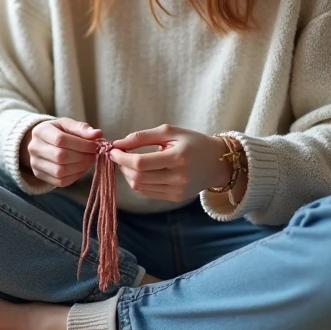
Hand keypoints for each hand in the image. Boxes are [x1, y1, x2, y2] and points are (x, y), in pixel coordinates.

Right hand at [22, 118, 102, 187]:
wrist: (43, 143)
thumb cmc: (58, 132)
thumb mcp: (67, 125)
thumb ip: (82, 128)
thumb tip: (97, 134)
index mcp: (40, 131)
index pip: (61, 139)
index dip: (81, 144)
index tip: (95, 145)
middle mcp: (34, 148)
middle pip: (60, 156)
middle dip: (82, 156)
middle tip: (94, 154)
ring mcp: (35, 164)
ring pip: (60, 171)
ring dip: (80, 167)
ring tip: (89, 160)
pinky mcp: (40, 175)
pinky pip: (60, 181)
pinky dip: (75, 176)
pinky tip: (81, 168)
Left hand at [108, 124, 232, 201]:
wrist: (217, 162)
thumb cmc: (193, 142)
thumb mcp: (170, 132)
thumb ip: (143, 136)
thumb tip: (119, 143)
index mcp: (178, 157)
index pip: (141, 163)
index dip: (122, 157)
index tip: (113, 149)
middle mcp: (178, 177)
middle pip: (138, 177)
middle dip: (122, 165)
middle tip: (118, 155)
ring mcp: (177, 190)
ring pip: (140, 187)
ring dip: (128, 174)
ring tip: (128, 162)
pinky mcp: (175, 197)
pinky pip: (148, 192)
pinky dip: (138, 182)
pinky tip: (140, 171)